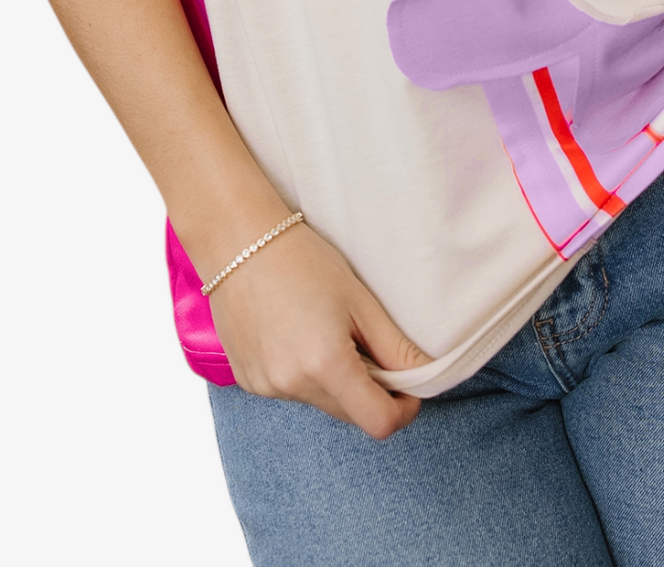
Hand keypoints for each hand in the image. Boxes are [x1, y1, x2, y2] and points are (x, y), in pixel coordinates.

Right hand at [206, 221, 429, 438]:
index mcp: (326, 364)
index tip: (407, 386)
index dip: (403, 410)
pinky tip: (294, 334)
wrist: (237, 241)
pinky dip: (303, 375)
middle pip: (350, 414)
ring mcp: (265, 387)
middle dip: (368, 391)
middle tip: (366, 344)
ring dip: (334, 382)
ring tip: (323, 330)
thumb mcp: (359, 299)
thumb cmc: (302, 260)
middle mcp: (292, 385)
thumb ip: (395, 347)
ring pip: (320, 403)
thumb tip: (426, 376)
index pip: (379, 423)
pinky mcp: (247, 382)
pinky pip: (291, 392)